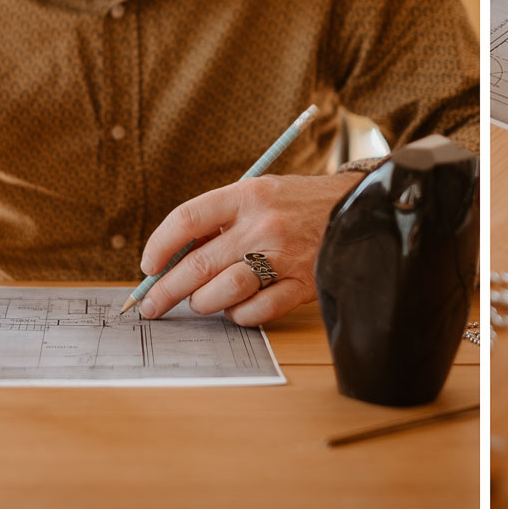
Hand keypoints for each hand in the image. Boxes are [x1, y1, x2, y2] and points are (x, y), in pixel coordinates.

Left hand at [136, 171, 363, 325]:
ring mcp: (285, 255)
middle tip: (151, 305)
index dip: (159, 246)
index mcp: (248, 194)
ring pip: (224, 290)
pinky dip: (239, 316)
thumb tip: (173, 258)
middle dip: (166, 290)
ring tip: (200, 303)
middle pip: (199, 263)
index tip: (148, 266)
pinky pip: (258, 310)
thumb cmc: (299, 203)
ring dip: (203, 303)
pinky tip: (236, 310)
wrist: (359, 207)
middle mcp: (264, 224)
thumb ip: (223, 219)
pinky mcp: (304, 282)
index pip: (187, 219)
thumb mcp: (261, 192)